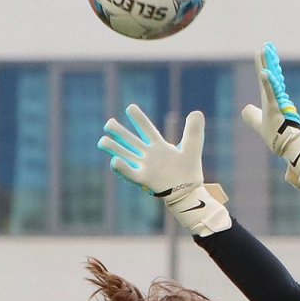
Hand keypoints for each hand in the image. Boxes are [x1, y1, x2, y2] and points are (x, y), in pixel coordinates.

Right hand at [98, 105, 230, 236]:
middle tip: (109, 123)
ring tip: (102, 141)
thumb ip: (193, 131)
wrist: (189, 192)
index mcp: (159, 146)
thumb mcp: (192, 148)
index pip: (147, 129)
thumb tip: (197, 112)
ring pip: (126, 155)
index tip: (130, 108)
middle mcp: (149, 155)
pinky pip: (131, 174)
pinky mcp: (144, 180)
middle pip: (131, 141)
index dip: (139, 119)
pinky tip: (114, 161)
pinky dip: (122, 168)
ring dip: (114, 148)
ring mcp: (145, 167)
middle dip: (119, 132)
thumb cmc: (189, 172)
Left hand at [241, 42, 299, 196]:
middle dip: (268, 59)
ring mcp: (275, 102)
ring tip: (265, 50)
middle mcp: (273, 97)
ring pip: (271, 80)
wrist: (284, 146)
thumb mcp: (258, 123)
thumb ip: (251, 115)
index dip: (264, 63)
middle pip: (269, 74)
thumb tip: (245, 109)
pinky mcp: (275, 110)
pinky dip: (268, 84)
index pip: (266, 78)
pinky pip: (271, 95)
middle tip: (267, 44)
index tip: (264, 49)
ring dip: (268, 65)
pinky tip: (264, 73)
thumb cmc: (274, 135)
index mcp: (269, 99)